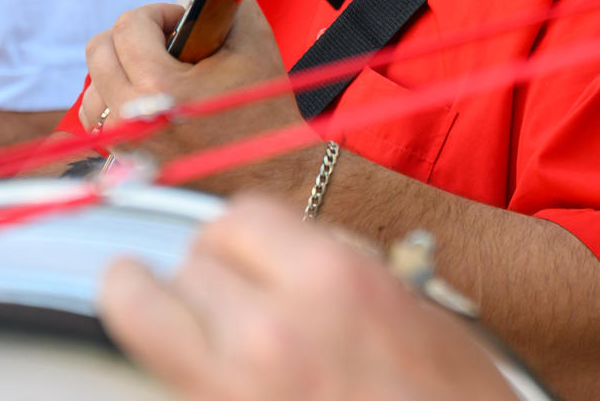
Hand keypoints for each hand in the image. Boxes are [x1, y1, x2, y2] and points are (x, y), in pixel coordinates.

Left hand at [78, 0, 315, 195]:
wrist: (270, 172)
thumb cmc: (266, 109)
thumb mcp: (252, 42)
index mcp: (162, 87)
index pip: (129, 25)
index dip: (159, 14)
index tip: (184, 23)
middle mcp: (133, 116)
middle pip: (99, 50)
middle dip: (135, 36)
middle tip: (171, 43)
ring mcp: (124, 141)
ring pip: (92, 84)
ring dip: (121, 68)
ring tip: (161, 72)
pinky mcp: (122, 158)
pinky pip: (98, 117)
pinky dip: (118, 100)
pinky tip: (153, 99)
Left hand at [98, 196, 520, 400]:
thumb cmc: (455, 400)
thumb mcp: (411, 307)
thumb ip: (335, 269)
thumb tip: (278, 253)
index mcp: (333, 282)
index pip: (240, 216)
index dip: (240, 230)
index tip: (240, 242)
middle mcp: (272, 330)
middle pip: (191, 260)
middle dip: (203, 266)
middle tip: (211, 279)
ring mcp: (233, 387)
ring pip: (145, 314)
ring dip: (164, 307)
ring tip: (158, 305)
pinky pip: (167, 373)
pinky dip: (175, 363)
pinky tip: (190, 358)